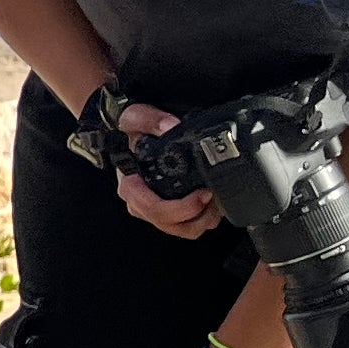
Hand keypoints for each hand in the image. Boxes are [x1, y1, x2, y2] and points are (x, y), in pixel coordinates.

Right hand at [111, 102, 219, 236]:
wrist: (132, 137)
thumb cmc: (131, 133)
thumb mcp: (135, 118)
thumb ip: (150, 119)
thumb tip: (170, 126)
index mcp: (131, 186)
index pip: (152, 208)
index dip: (180, 208)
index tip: (202, 194)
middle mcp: (141, 203)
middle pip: (170, 225)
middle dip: (197, 216)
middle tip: (214, 195)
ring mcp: (155, 210)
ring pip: (181, 230)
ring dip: (203, 220)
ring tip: (217, 200)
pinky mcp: (169, 212)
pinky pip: (188, 226)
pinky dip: (204, 218)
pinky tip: (212, 202)